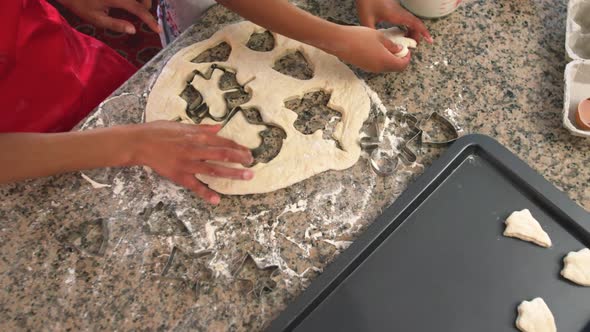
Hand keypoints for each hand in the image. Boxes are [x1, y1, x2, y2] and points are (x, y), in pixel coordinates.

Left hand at [58, 0, 159, 33]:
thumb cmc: (80, 4)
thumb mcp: (96, 18)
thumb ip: (116, 24)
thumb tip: (133, 30)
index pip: (139, 9)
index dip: (150, 20)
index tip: (158, 30)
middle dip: (146, 8)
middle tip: (143, 18)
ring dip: (141, 1)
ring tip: (138, 9)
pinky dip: (134, 0)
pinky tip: (130, 4)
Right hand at [132, 121, 253, 203]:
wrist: (139, 143)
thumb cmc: (158, 131)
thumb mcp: (181, 125)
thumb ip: (201, 128)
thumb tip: (218, 127)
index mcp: (196, 136)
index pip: (222, 141)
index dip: (237, 147)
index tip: (248, 152)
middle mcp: (195, 149)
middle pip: (223, 154)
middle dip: (240, 159)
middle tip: (253, 164)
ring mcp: (188, 163)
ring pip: (214, 169)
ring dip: (232, 173)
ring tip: (247, 177)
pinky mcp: (179, 176)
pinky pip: (195, 186)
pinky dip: (206, 193)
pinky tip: (217, 200)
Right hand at [328, 25, 410, 71]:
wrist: (340, 42)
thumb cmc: (359, 37)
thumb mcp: (379, 37)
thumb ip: (391, 45)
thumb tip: (399, 50)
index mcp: (385, 61)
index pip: (402, 65)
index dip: (407, 58)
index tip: (406, 51)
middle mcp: (378, 68)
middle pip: (394, 68)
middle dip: (399, 60)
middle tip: (399, 48)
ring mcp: (370, 69)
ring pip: (385, 68)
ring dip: (390, 60)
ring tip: (387, 47)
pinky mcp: (363, 67)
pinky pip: (377, 66)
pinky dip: (381, 60)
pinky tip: (377, 49)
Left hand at [356, 0, 432, 43]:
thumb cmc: (366, 2)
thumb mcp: (366, 20)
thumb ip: (372, 33)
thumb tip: (377, 45)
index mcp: (396, 15)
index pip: (415, 23)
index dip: (423, 32)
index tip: (429, 40)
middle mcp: (400, 12)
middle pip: (415, 23)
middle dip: (417, 35)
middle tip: (413, 45)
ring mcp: (398, 10)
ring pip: (411, 21)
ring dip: (412, 31)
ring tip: (407, 41)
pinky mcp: (394, 9)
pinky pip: (405, 18)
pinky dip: (407, 26)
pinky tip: (401, 33)